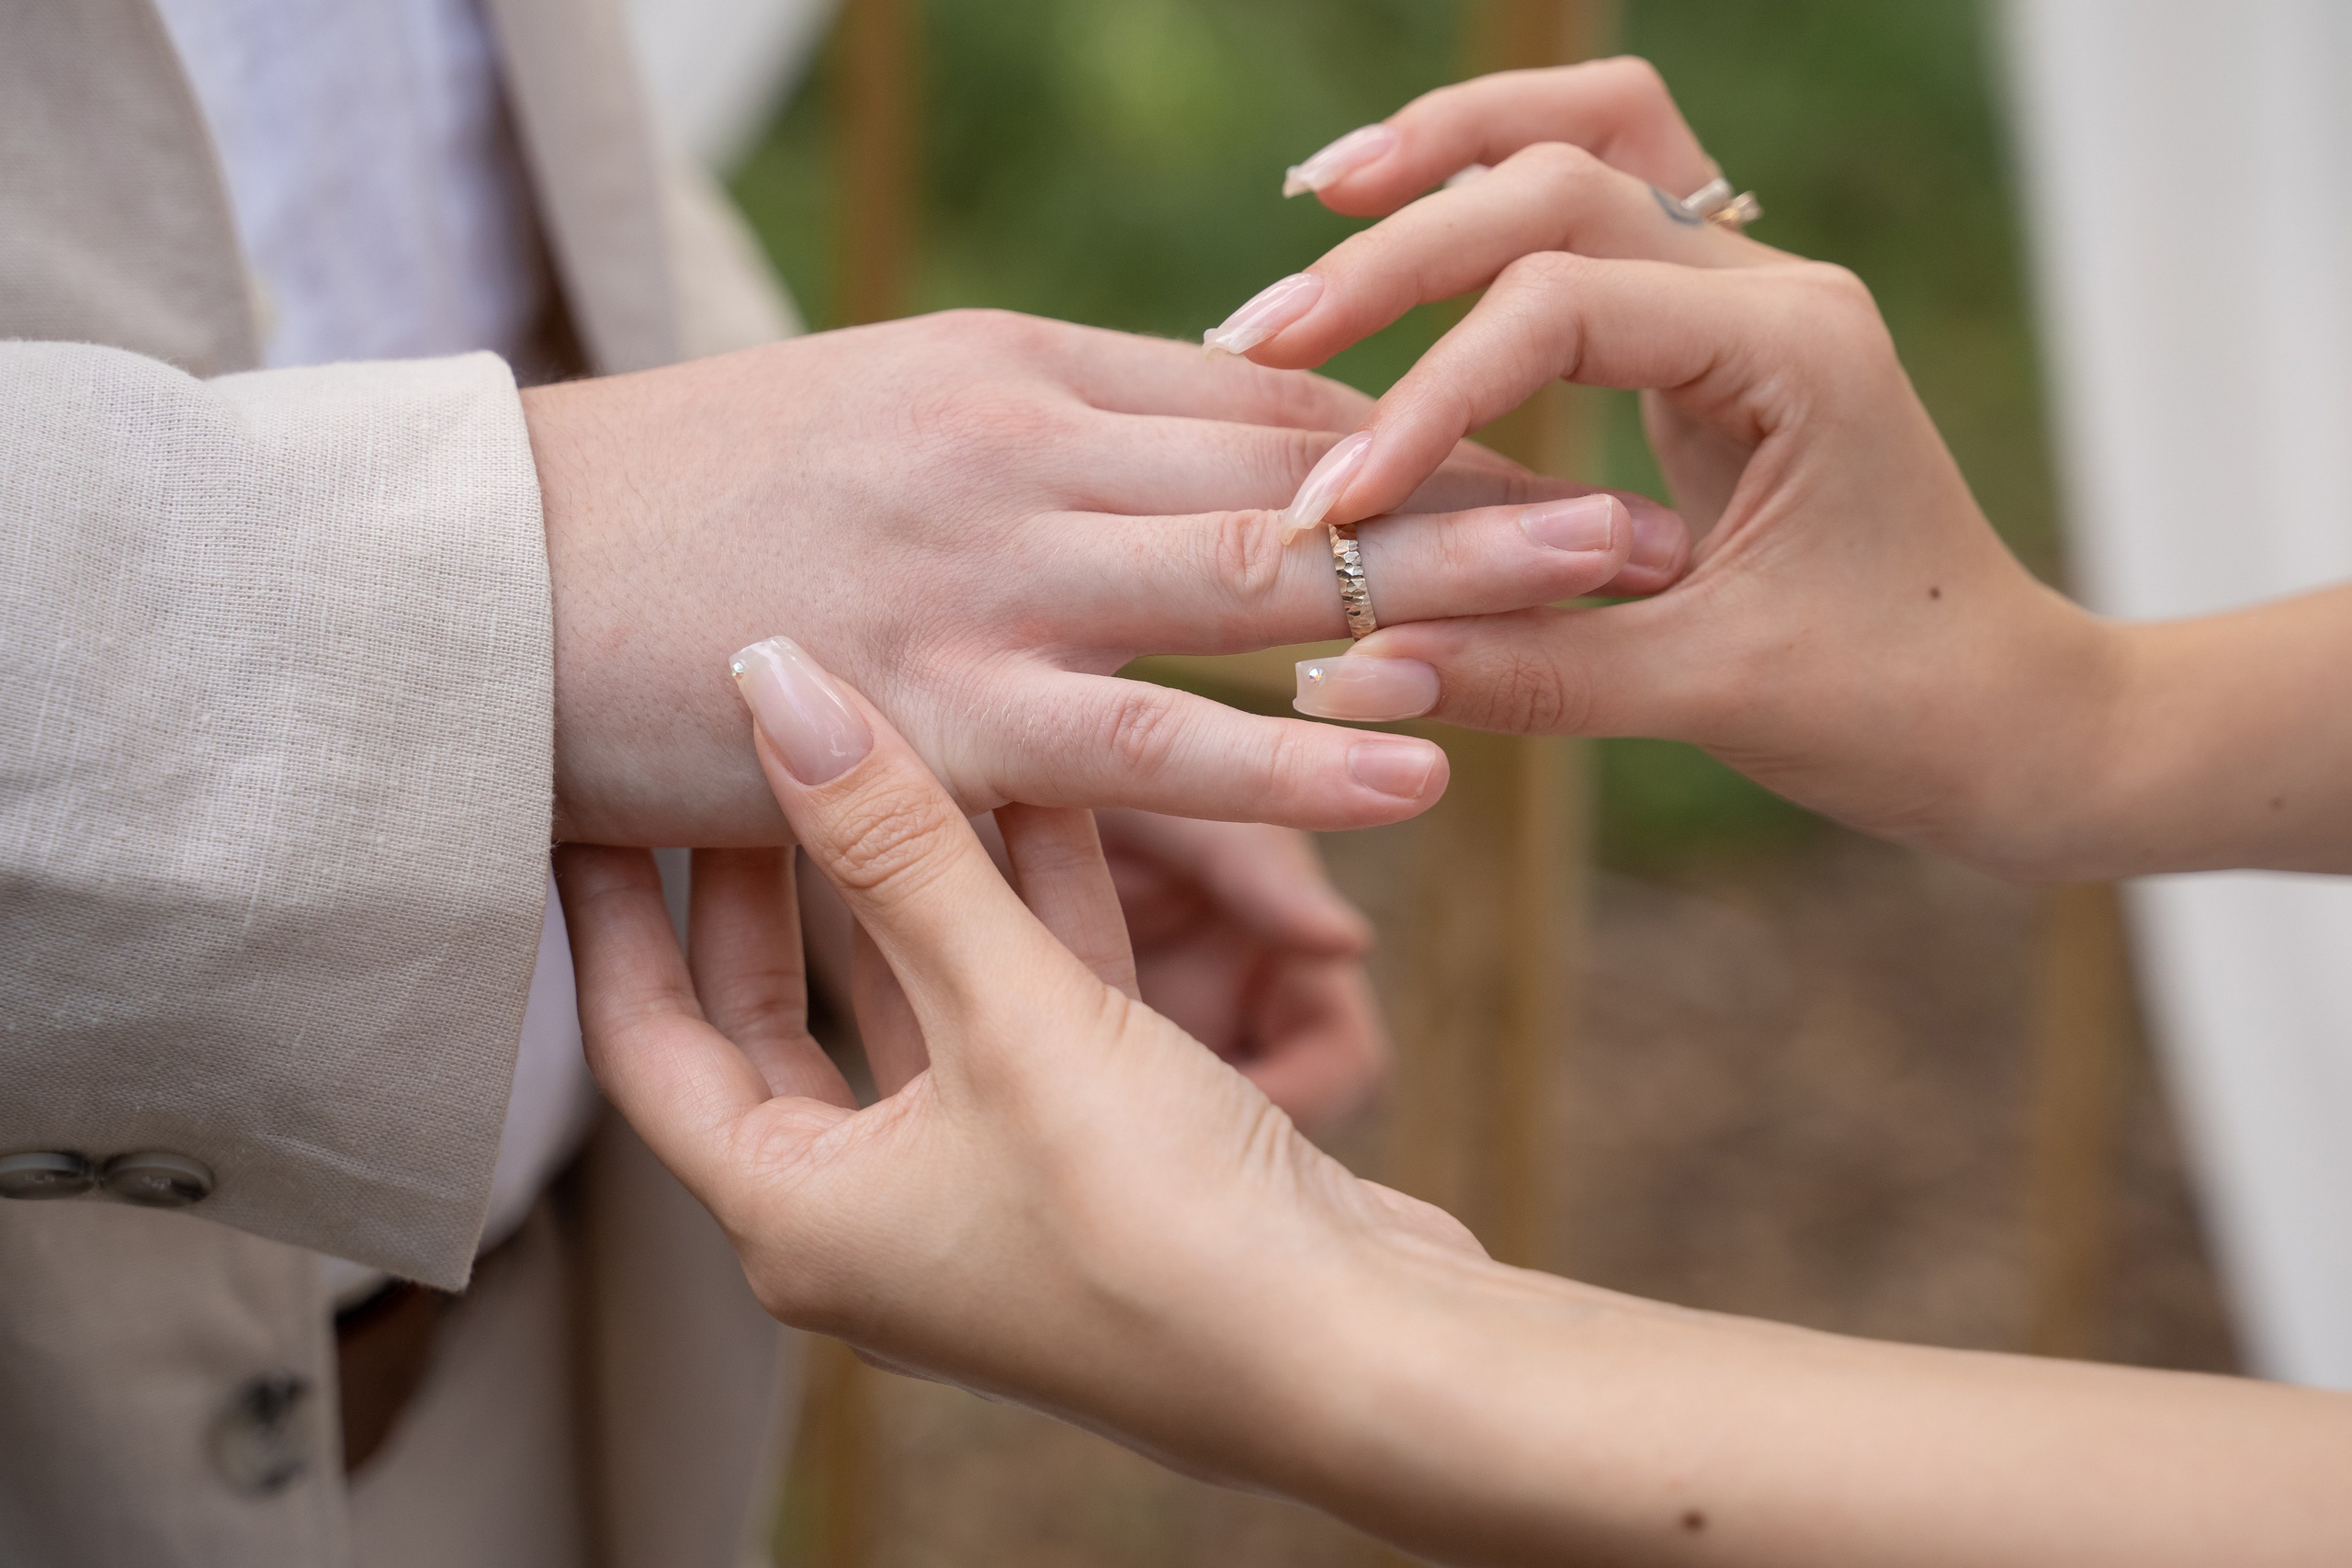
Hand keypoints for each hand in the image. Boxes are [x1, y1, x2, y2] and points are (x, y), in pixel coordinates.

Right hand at [529, 310, 1662, 845]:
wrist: (488, 574)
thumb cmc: (672, 503)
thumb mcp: (867, 416)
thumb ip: (1020, 440)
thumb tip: (1157, 470)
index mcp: (1006, 366)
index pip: (1258, 382)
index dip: (1416, 413)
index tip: (1538, 439)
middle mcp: (1021, 448)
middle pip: (1304, 452)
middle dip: (1490, 477)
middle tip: (1645, 503)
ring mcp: (985, 575)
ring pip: (1265, 569)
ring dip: (1451, 583)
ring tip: (1606, 601)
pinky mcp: (934, 709)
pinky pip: (1156, 736)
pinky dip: (1302, 745)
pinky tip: (1424, 763)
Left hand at [556, 635, 1476, 1491]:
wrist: (1362, 1355)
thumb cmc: (1159, 1226)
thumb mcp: (1009, 1016)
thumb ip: (893, 849)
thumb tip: (776, 689)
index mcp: (798, 1217)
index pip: (648, 1040)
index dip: (610, 909)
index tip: (590, 790)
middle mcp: (874, 1215)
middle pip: (776, 1017)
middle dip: (764, 878)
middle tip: (740, 745)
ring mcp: (984, 1193)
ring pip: (919, 999)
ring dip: (916, 875)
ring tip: (891, 729)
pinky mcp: (1087, 1162)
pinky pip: (1025, 1013)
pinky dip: (1029, 914)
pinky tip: (1048, 795)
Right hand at [1221, 63, 2139, 880]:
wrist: (2006, 716)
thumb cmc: (1894, 705)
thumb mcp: (1707, 698)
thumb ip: (1524, 672)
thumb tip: (1347, 669)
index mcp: (1793, 351)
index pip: (1561, 310)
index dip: (1425, 396)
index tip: (1332, 505)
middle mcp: (1773, 288)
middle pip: (1556, 178)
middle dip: (1396, 250)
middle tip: (1261, 335)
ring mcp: (1747, 292)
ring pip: (1589, 137)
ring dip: (1450, 156)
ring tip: (1319, 202)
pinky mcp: (1712, 330)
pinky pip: (1598, 207)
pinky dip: (1494, 192)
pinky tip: (1395, 228)